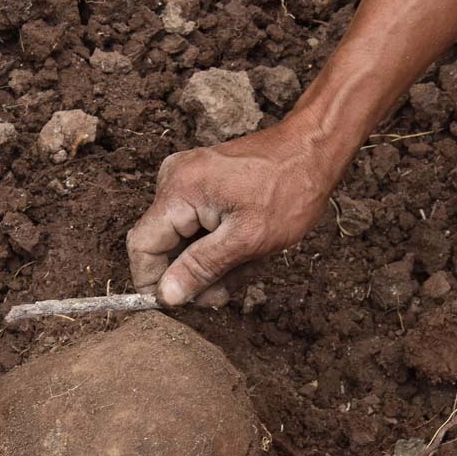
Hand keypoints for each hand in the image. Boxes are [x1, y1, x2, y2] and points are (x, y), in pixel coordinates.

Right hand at [127, 119, 338, 306]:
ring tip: (248, 263)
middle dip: (193, 274)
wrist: (314, 150)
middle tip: (226, 292)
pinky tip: (245, 248)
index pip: (142, 246)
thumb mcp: (247, 240)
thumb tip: (165, 296)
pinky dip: (218, 244)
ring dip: (211, 262)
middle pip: (163, 245)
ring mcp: (186, 179)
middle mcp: (173, 180)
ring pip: (183, 241)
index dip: (152, 281)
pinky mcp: (200, 183)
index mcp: (178, 190)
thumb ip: (201, 268)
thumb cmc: (289, 189)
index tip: (177, 305)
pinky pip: (196, 226)